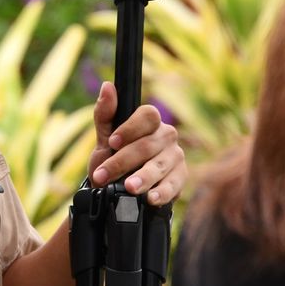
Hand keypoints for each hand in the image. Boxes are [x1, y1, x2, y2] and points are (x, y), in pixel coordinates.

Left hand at [86, 83, 186, 206]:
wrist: (117, 190)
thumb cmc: (113, 158)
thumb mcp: (104, 138)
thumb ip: (105, 114)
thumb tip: (107, 86)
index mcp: (150, 122)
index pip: (148, 115)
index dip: (130, 128)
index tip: (112, 142)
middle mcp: (167, 136)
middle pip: (148, 145)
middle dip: (123, 161)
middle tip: (104, 175)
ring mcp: (175, 157)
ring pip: (160, 165)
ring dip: (143, 177)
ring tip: (129, 187)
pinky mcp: (180, 178)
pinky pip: (174, 184)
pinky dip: (162, 192)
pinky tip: (151, 198)